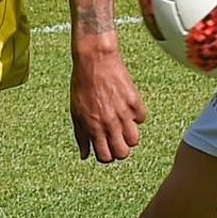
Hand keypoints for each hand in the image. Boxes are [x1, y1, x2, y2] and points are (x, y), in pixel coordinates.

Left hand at [69, 43, 146, 162]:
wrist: (95, 60)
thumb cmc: (82, 85)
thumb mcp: (75, 111)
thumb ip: (81, 135)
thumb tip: (84, 155)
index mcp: (93, 127)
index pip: (105, 157)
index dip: (106, 156)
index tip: (105, 148)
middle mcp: (109, 123)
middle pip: (123, 153)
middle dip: (119, 150)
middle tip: (115, 139)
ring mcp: (123, 112)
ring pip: (134, 139)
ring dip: (129, 135)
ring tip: (122, 125)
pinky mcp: (134, 101)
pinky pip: (141, 118)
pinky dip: (136, 116)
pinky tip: (127, 108)